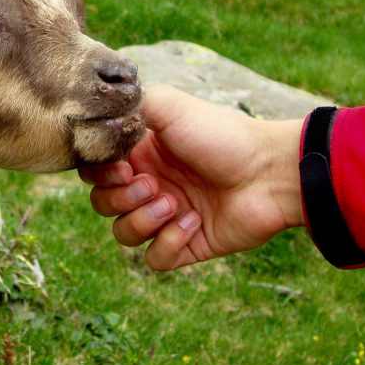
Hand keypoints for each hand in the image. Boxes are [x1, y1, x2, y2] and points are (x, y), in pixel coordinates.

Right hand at [79, 85, 303, 270]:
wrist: (269, 172)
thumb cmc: (221, 135)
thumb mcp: (170, 106)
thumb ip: (130, 105)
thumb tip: (98, 116)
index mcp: (141, 153)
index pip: (95, 171)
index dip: (99, 174)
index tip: (123, 166)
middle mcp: (150, 183)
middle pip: (103, 204)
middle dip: (120, 198)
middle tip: (153, 185)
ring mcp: (167, 216)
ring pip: (123, 233)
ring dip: (142, 221)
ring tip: (175, 205)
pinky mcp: (186, 245)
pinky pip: (154, 259)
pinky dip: (168, 244)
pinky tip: (193, 223)